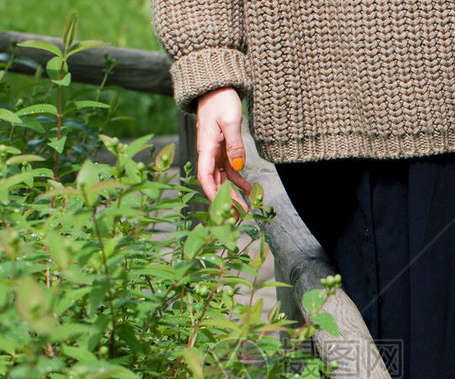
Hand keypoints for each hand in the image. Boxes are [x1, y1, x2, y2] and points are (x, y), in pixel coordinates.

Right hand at [195, 87, 251, 218]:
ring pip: (222, 180)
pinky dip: (238, 181)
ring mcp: (215, 153)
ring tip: (244, 210)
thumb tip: (239, 166)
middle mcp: (208, 153)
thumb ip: (235, 143)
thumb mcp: (231, 119)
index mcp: (206, 147)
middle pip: (215, 183)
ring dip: (232, 195)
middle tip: (237, 217)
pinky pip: (230, 170)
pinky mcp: (223, 150)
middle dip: (225, 201)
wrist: (217, 86)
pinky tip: (249, 190)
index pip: (205, 176)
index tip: (221, 208)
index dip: (212, 193)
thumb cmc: (221, 99)